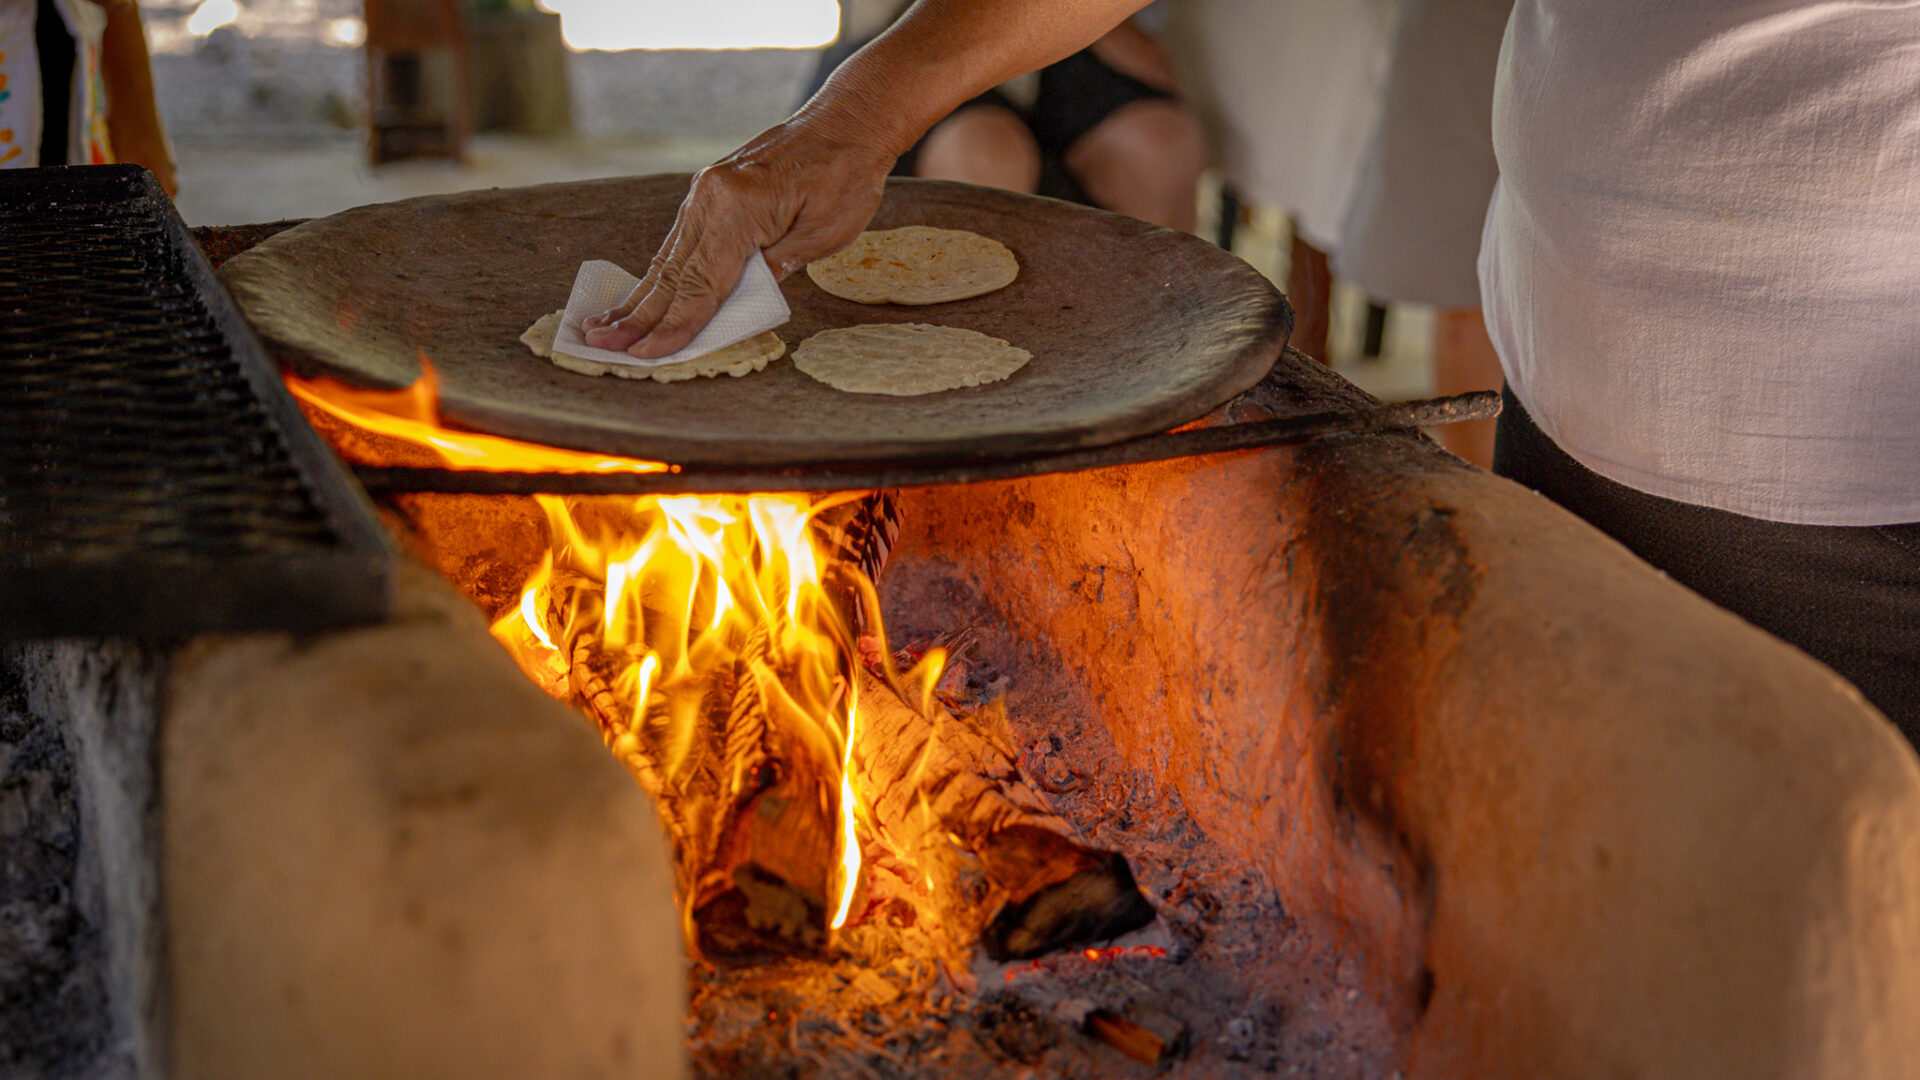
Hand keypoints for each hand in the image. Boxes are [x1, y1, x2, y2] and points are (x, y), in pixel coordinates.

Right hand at [584, 113, 896, 357]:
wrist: (846, 123)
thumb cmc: (846, 177)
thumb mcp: (823, 232)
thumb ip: (776, 267)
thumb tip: (737, 301)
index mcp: (738, 208)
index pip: (700, 283)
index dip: (674, 325)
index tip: (645, 353)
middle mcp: (710, 198)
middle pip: (671, 273)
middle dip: (636, 317)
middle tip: (598, 346)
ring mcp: (705, 194)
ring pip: (667, 258)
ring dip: (637, 297)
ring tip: (601, 326)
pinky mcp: (710, 194)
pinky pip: (679, 243)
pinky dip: (658, 273)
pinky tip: (638, 295)